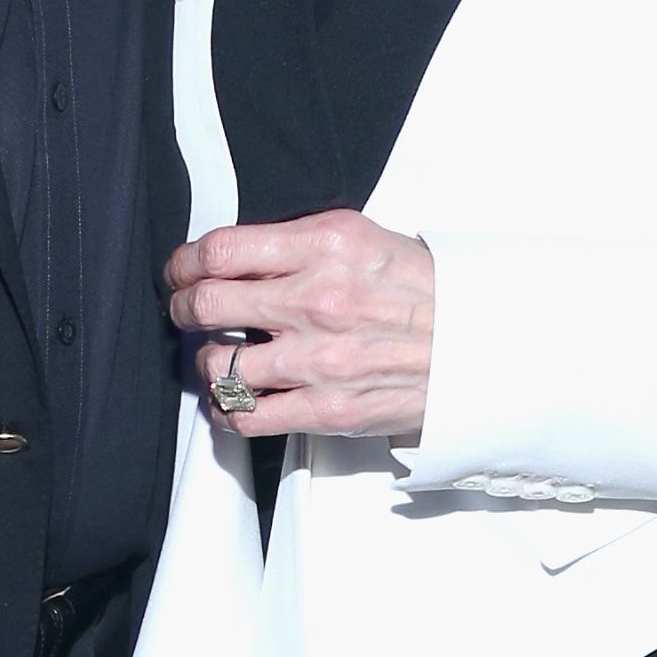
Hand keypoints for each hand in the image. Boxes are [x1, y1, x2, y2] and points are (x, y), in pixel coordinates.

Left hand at [167, 211, 434, 440]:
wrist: (476, 343)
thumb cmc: (422, 291)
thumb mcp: (363, 239)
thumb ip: (298, 243)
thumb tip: (237, 256)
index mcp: (325, 246)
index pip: (221, 251)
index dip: (184, 263)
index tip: (181, 270)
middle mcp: (317, 299)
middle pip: (206, 305)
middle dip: (182, 309)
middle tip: (186, 311)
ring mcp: (319, 358)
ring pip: (217, 366)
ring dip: (207, 363)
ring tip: (219, 358)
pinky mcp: (326, 406)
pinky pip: (246, 417)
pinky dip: (228, 412)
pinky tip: (234, 401)